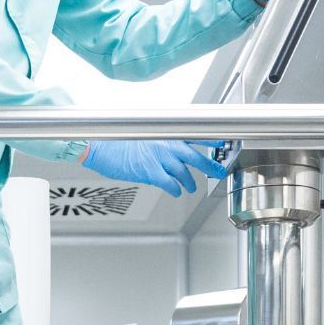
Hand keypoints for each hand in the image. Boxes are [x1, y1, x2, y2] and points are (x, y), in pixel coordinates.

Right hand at [82, 140, 227, 196]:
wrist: (101, 146)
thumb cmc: (118, 139)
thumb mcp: (143, 133)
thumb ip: (160, 138)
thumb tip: (170, 144)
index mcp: (165, 133)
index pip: (195, 136)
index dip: (211, 141)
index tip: (222, 145)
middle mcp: (166, 144)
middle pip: (196, 156)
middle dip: (211, 165)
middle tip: (218, 171)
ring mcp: (159, 158)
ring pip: (184, 172)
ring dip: (189, 181)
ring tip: (191, 186)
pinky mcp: (151, 172)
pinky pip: (170, 183)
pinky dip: (175, 188)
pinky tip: (176, 190)